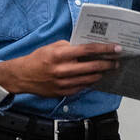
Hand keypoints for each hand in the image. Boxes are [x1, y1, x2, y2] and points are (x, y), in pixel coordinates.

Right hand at [0, 40, 118, 97]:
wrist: (23, 76)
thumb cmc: (38, 59)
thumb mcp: (52, 47)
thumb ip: (69, 47)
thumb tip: (87, 48)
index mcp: (59, 55)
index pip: (87, 50)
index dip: (104, 49)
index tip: (116, 48)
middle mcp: (62, 69)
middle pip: (92, 67)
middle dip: (108, 64)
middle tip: (116, 61)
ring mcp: (63, 83)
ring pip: (89, 79)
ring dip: (101, 74)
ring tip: (108, 69)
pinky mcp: (63, 92)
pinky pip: (81, 87)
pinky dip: (90, 82)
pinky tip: (95, 77)